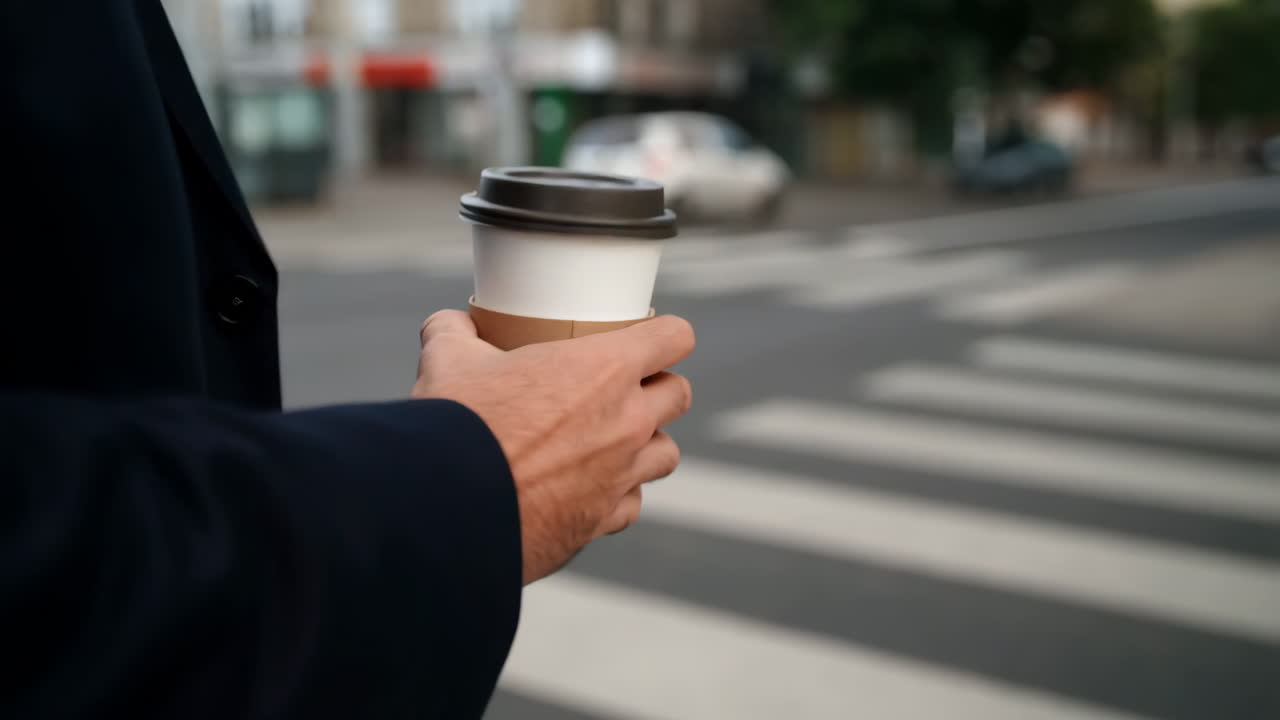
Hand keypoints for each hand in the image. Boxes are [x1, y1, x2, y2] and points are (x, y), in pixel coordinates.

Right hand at [413, 310, 695, 584]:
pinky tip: (589, 489)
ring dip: (646, 444)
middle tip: (626, 388)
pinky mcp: (601, 522)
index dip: (666, 334)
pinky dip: (616, 495)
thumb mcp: (449, 360)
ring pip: (666, 454)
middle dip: (659, 387)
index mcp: (604, 370)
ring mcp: (621, 475)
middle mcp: (627, 422)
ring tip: (613, 441)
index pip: (673, 337)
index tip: (651, 338)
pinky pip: (630, 504)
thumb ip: (454, 333)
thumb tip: (447, 325)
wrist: (447, 509)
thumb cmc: (456, 425)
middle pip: (679, 395)